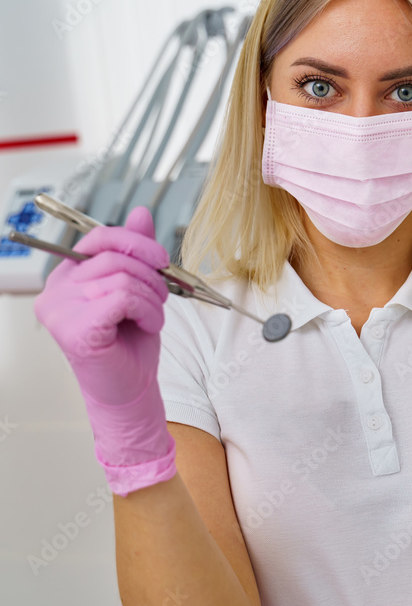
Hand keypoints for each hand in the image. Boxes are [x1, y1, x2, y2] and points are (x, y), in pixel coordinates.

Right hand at [33, 207, 176, 494]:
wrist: (131, 392)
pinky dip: (147, 310)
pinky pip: (121, 298)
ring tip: (152, 318)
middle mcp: (56, 293)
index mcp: (66, 279)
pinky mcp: (75, 330)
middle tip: (162, 299)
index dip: (134, 242)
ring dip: (152, 298)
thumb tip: (140, 212)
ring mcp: (61, 311)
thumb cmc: (130, 346)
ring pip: (121, 278)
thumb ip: (136, 252)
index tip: (160, 259)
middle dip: (151, 275)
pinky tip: (148, 326)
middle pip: (113, 257)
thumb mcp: (138, 289)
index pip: (97, 239)